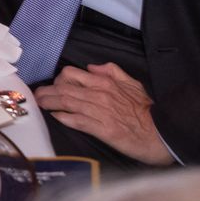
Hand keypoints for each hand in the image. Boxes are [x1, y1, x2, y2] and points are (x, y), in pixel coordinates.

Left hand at [35, 63, 173, 165]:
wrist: (162, 133)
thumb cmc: (147, 110)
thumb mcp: (133, 83)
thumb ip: (112, 71)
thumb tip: (92, 67)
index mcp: (105, 82)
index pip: (71, 74)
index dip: (58, 80)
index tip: (53, 86)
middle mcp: (98, 95)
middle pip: (63, 89)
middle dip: (47, 92)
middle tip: (37, 96)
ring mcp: (99, 112)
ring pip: (66, 103)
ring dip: (49, 103)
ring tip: (40, 105)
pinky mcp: (102, 129)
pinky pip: (77, 121)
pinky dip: (63, 118)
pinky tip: (56, 117)